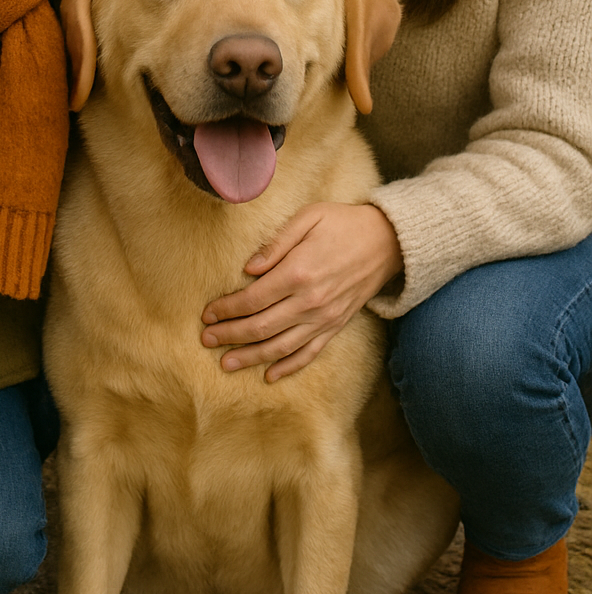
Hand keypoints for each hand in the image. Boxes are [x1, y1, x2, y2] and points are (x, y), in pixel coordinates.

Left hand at [200, 203, 402, 381]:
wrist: (386, 242)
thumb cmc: (342, 223)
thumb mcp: (308, 218)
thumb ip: (276, 243)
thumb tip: (247, 269)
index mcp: (299, 272)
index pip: (252, 299)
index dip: (227, 309)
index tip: (207, 314)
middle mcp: (310, 301)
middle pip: (261, 327)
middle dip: (230, 335)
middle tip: (206, 340)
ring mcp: (324, 318)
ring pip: (280, 346)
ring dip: (251, 357)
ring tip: (226, 363)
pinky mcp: (336, 326)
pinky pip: (309, 353)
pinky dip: (288, 367)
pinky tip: (269, 375)